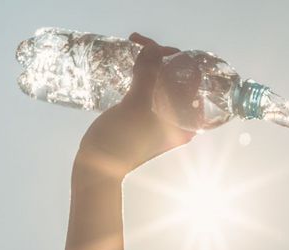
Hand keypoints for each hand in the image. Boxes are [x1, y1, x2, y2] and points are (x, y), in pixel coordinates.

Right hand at [75, 33, 196, 180]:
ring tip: (135, 48)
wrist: (96, 168)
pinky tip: (133, 66)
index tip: (154, 48)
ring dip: (150, 65)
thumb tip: (155, 49)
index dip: (175, 59)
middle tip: (139, 43)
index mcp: (186, 122)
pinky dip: (143, 76)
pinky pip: (150, 91)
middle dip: (161, 58)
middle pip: (177, 79)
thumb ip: (148, 75)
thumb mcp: (136, 105)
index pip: (191, 81)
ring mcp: (162, 120)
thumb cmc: (121, 140)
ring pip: (162, 83)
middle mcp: (179, 121)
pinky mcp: (145, 119)